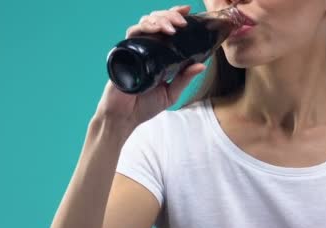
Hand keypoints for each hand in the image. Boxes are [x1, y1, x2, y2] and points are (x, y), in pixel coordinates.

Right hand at [95, 5, 205, 128]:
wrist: (126, 118)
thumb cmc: (145, 105)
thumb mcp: (171, 92)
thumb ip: (184, 78)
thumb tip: (201, 65)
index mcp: (157, 54)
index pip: (165, 28)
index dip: (175, 16)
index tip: (187, 11)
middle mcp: (145, 48)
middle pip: (155, 21)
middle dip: (169, 16)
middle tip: (182, 21)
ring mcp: (133, 49)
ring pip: (144, 23)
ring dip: (159, 20)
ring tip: (172, 27)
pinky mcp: (123, 53)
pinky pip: (132, 34)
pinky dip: (144, 29)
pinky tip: (156, 30)